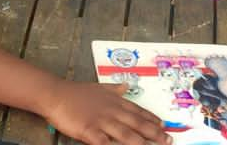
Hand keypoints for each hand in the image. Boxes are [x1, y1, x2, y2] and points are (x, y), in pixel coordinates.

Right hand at [40, 80, 170, 144]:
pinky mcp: (90, 131)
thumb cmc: (78, 92)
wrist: (57, 95)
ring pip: (127, 135)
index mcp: (116, 101)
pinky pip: (105, 143)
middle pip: (138, 124)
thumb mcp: (100, 87)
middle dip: (154, 133)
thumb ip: (114, 89)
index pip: (139, 112)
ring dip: (142, 143)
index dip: (153, 120)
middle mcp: (113, 111)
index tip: (164, 126)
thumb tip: (126, 86)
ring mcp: (102, 121)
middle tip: (168, 140)